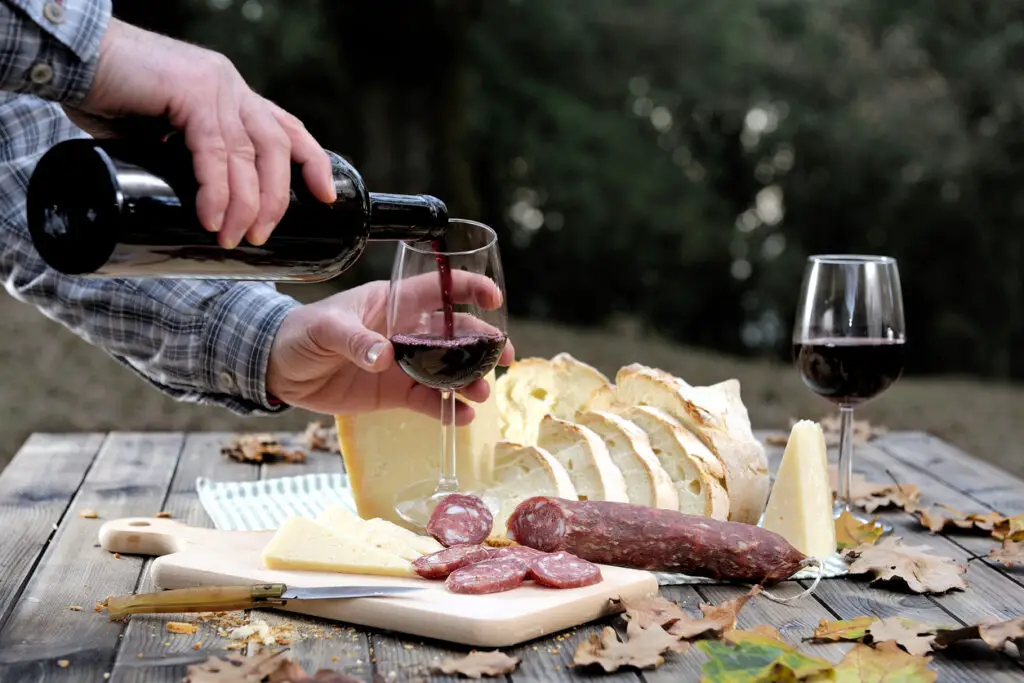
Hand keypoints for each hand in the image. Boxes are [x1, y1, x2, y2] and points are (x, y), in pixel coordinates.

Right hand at [65, 18, 335, 249]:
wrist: (69, 58)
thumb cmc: (109, 95)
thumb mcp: (160, 131)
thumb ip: (183, 157)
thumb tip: (193, 205)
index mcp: (231, 94)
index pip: (285, 128)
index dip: (310, 162)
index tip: (326, 197)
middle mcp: (230, 85)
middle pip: (274, 148)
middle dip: (276, 198)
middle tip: (261, 236)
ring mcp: (214, 85)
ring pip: (248, 154)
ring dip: (245, 203)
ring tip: (234, 237)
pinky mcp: (189, 91)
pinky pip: (214, 150)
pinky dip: (216, 189)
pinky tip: (212, 216)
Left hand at [267, 274, 514, 424]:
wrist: (279, 369)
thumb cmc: (301, 333)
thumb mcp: (325, 329)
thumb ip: (355, 341)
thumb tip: (384, 358)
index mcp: (393, 302)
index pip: (439, 289)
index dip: (468, 288)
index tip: (494, 299)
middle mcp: (406, 330)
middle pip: (456, 332)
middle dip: (484, 343)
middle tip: (505, 358)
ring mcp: (404, 362)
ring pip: (448, 369)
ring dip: (470, 379)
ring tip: (482, 394)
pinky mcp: (395, 392)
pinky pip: (428, 400)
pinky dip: (447, 410)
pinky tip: (461, 418)